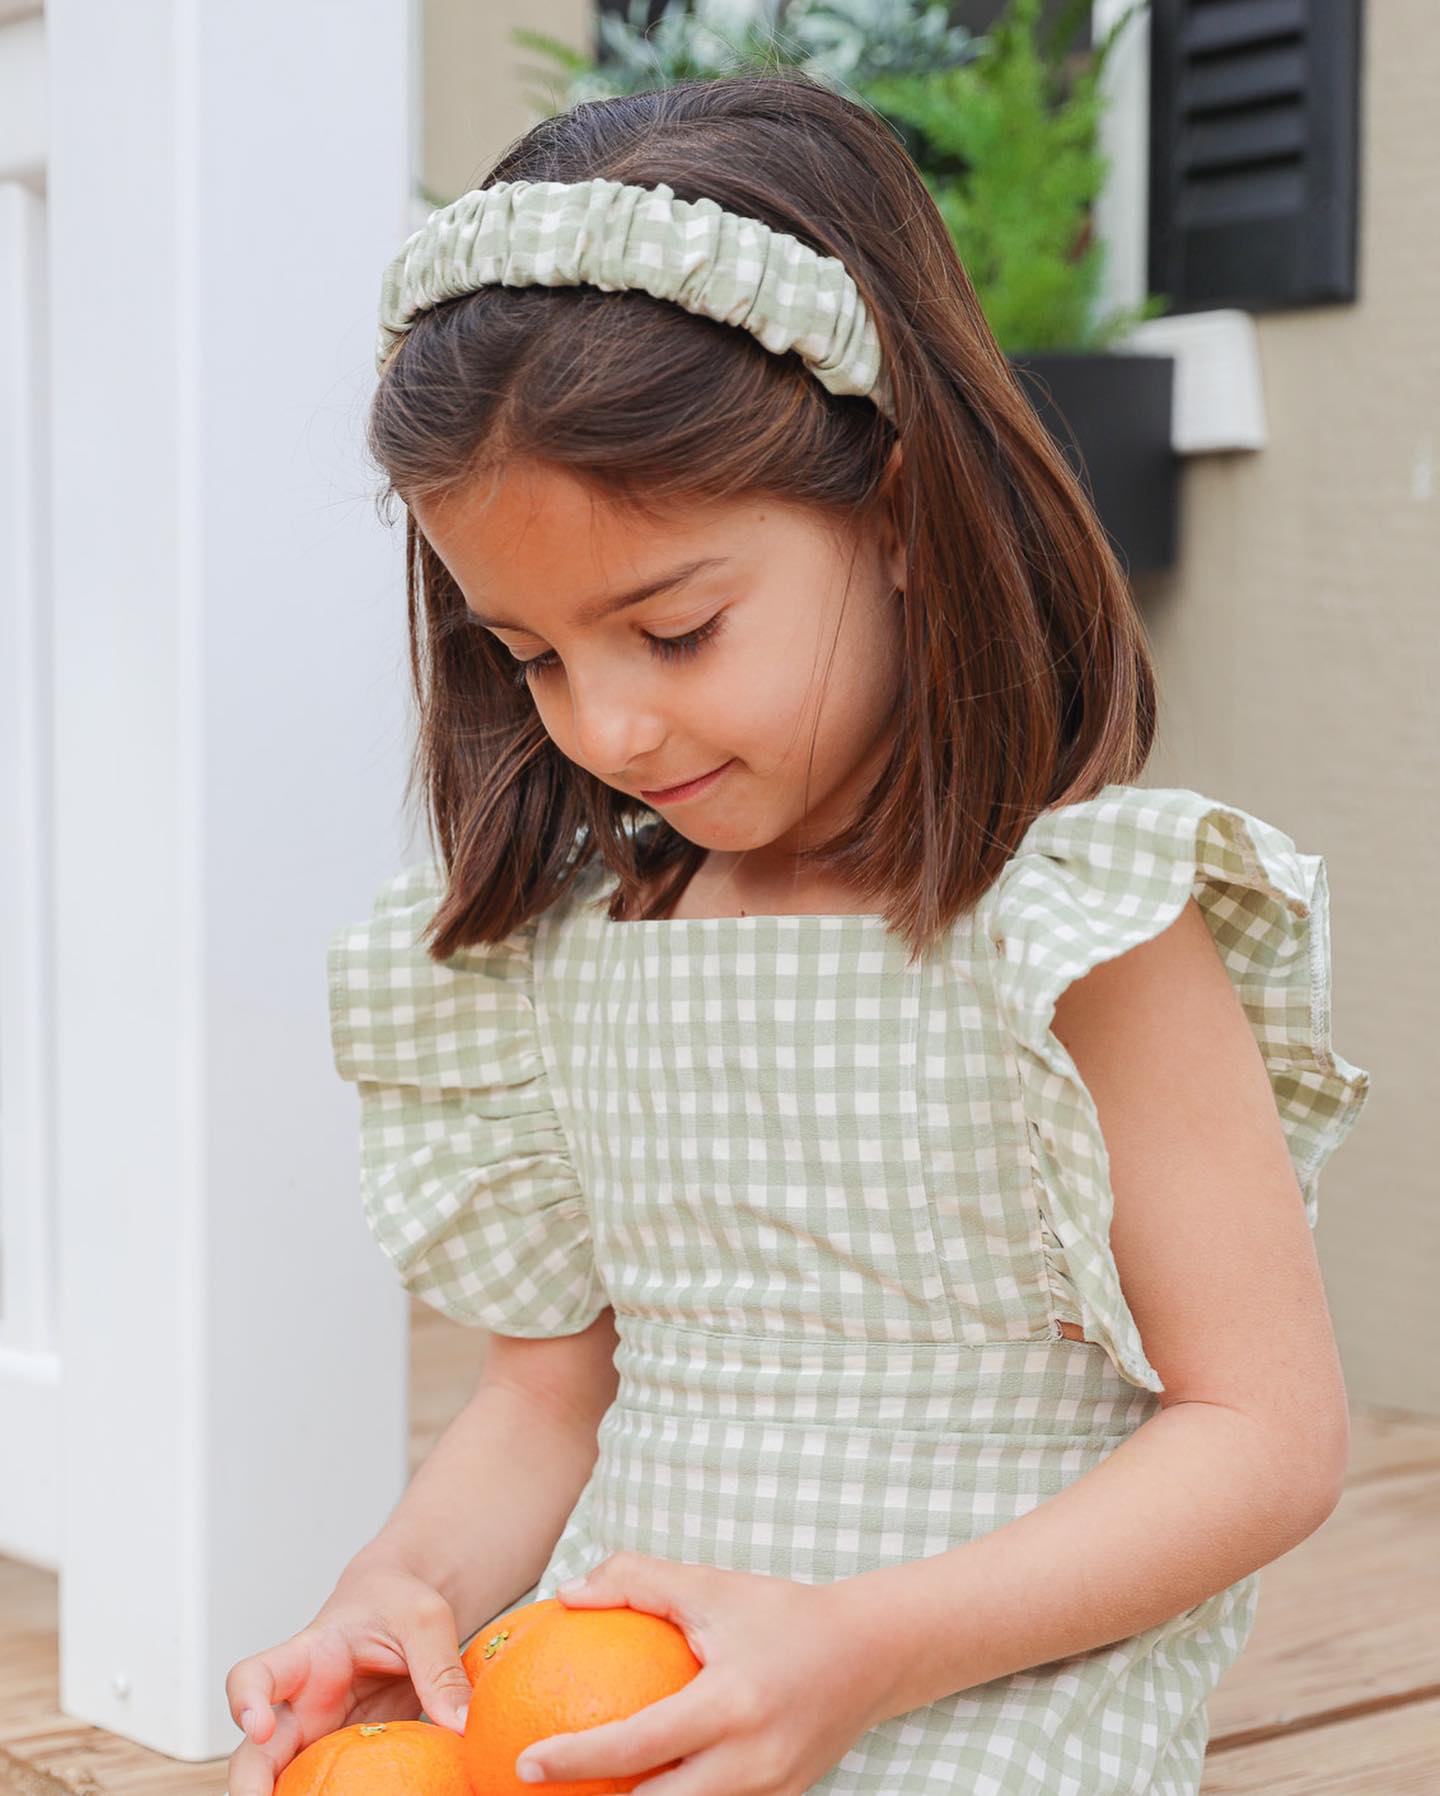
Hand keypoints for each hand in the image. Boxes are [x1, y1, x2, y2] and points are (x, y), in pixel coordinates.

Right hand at [223, 1560, 473, 1795]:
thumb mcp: (425, 1619)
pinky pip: (327, 1789)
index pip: (254, 1676)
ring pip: (283, 1781)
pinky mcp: (341, 1758)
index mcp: (307, 1658)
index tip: (258, 1727)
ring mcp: (316, 1737)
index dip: (245, 1703)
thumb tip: (464, 1723)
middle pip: (254, 1754)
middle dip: (249, 1787)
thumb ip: (439, 1667)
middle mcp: (299, 1705)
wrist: (399, 1611)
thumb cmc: (398, 1603)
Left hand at [512, 1551, 887, 1794]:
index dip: (576, 1760)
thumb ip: (636, 1581)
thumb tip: (566, 1595)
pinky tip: (644, 1785)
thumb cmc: (782, 1612)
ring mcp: (770, 1791)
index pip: (636, 1746)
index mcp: (731, 1704)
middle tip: (548, 1787)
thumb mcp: (711, 1585)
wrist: (873, 1653)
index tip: (526, 1764)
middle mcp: (752, 1760)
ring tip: (593, 1789)